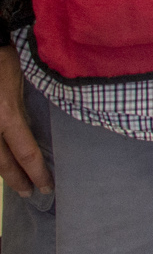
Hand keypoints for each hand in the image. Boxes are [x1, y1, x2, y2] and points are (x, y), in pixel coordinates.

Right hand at [0, 47, 49, 196]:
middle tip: (31, 194)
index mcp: (6, 115)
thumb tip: (40, 122)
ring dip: (3, 171)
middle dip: (17, 180)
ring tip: (16, 182)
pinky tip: (3, 163)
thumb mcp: (23, 81)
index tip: (47, 187)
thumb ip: (26, 105)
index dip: (37, 173)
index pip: (25, 153)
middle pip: (3, 163)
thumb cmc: (7, 58)